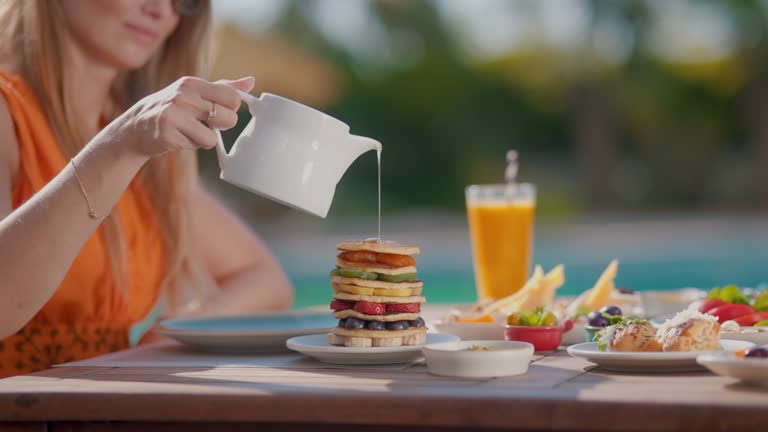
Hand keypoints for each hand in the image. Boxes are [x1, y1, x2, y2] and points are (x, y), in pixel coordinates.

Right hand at [109, 76, 254, 158]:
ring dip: (205, 140)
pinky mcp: (167, 134)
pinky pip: (196, 146)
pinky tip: (178, 138)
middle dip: (222, 126)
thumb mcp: (194, 92)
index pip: (232, 98)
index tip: (217, 111)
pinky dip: (191, 145)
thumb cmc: (171, 109)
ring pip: (213, 138)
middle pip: (229, 118)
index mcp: (192, 83)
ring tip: (189, 131)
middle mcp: (183, 96)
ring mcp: (174, 114)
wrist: (135, 127)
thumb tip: (251, 81)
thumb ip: (224, 87)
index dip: (230, 110)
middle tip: (205, 123)